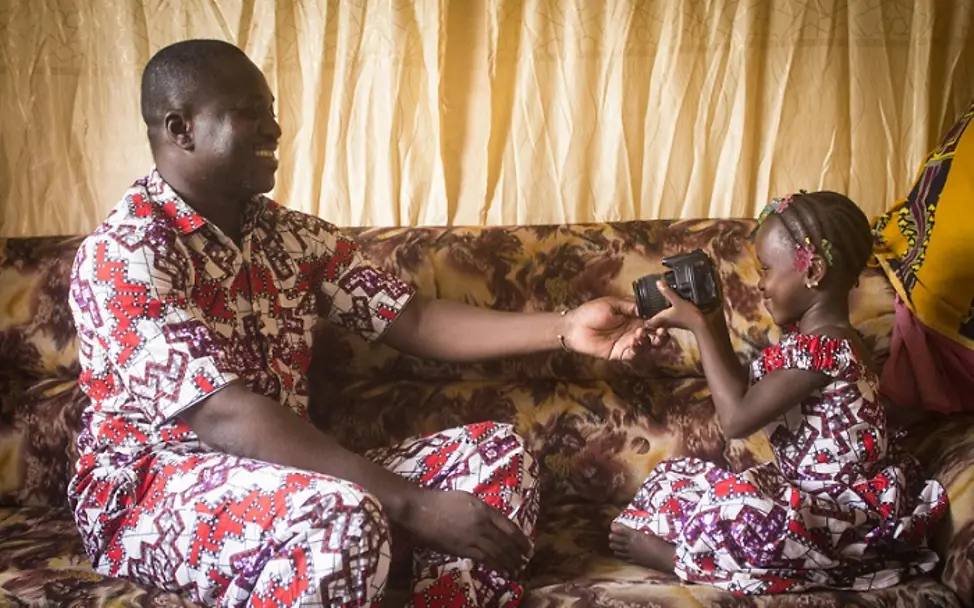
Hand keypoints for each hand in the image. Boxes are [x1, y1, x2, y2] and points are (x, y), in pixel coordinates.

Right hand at [402, 489, 532, 575]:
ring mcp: (472, 538)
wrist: (422, 510)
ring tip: (517, 570)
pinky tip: (503, 572)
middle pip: (505, 542)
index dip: (521, 539)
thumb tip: (493, 521)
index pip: (509, 527)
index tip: (528, 546)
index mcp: (484, 510)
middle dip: (518, 553)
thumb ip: (482, 510)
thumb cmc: (442, 501)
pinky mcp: (462, 549)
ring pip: (497, 553)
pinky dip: (495, 567)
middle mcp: (482, 524)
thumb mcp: (467, 499)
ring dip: (509, 563)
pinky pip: (483, 560)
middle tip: (526, 561)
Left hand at [561, 296, 666, 360]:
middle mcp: (634, 330)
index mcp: (633, 317)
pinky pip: (634, 354)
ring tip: (641, 334)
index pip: (653, 320)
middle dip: (661, 334)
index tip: (664, 318)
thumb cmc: (590, 312)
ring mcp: (628, 343)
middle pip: (655, 336)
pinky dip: (638, 349)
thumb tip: (646, 307)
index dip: (660, 320)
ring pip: (648, 346)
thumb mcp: (612, 304)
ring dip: (649, 341)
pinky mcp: (620, 353)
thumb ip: (630, 306)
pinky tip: (634, 342)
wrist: (574, 327)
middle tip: (660, 331)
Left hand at [644, 281, 708, 331]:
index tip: (638, 312)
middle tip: (643, 311)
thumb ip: (667, 292)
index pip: (646, 323)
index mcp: (660, 318)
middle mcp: (663, 323)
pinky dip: (663, 318)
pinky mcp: (675, 324)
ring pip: (658, 323)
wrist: (700, 325)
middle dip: (647, 319)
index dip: (641, 319)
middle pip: (651, 323)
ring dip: (655, 318)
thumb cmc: (688, 314)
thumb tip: (658, 283)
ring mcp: (669, 324)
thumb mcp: (677, 301)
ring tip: (653, 309)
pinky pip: (665, 322)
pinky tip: (666, 310)